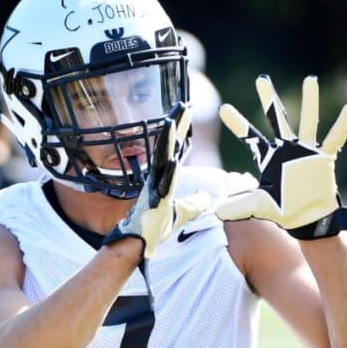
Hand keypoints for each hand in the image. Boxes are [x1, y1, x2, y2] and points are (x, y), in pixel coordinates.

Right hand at [104, 103, 210, 258]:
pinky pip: (163, 183)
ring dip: (167, 140)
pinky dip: (169, 171)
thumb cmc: (156, 227)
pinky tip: (175, 159)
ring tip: (172, 120)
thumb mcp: (182, 212)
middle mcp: (157, 177)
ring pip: (162, 158)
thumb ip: (195, 203)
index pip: (175, 146)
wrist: (138, 243)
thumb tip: (208, 196)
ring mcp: (154, 186)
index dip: (180, 128)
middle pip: (167, 145)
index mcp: (164, 177)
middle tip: (182, 104)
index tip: (186, 109)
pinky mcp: (155, 200)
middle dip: (174, 124)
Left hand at [216, 75, 346, 238]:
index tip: (223, 108)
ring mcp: (306, 151)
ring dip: (310, 101)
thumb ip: (238, 206)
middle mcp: (287, 150)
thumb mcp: (258, 206)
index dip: (237, 124)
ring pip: (308, 121)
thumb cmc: (284, 211)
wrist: (308, 220)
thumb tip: (216, 211)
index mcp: (269, 158)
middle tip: (261, 79)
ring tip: (310, 80)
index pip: (250, 137)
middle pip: (277, 119)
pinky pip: (335, 138)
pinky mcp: (323, 158)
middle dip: (270, 100)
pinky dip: (343, 124)